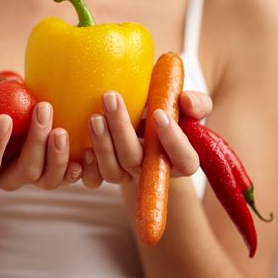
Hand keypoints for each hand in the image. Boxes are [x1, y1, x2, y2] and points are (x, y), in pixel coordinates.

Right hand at [0, 99, 82, 189]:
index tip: (3, 118)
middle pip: (25, 171)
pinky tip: (87, 152)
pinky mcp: (53, 172)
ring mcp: (32, 178)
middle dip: (35, 142)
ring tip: (61, 128)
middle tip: (42, 109)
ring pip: (48, 178)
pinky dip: (79, 168)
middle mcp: (7, 180)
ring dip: (58, 155)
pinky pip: (68, 177)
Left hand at [81, 91, 212, 187]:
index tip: (159, 114)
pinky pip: (93, 179)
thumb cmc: (167, 107)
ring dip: (102, 144)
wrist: (143, 113)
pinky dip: (87, 165)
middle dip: (122, 130)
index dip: (173, 141)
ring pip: (113, 171)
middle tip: (110, 98)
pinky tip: (82, 145)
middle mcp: (152, 171)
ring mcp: (127, 175)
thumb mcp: (185, 103)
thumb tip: (186, 101)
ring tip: (94, 116)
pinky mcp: (105, 174)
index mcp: (180, 159)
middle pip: (138, 161)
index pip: (184, 159)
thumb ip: (196, 103)